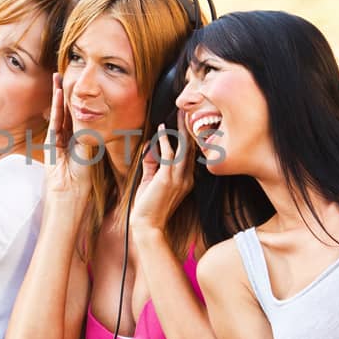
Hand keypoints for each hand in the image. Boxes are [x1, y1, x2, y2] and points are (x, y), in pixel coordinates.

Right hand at [42, 73, 92, 207]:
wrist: (69, 194)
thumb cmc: (82, 181)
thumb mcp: (91, 155)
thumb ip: (92, 139)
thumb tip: (100, 125)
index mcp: (76, 140)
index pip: (77, 116)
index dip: (78, 102)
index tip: (80, 87)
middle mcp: (66, 137)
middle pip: (66, 110)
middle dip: (66, 93)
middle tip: (66, 74)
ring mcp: (57, 139)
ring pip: (59, 112)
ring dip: (58, 94)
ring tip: (58, 77)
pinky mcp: (50, 141)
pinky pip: (55, 120)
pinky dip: (56, 106)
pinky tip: (58, 93)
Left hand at [129, 114, 194, 236]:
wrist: (147, 226)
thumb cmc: (148, 206)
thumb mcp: (150, 181)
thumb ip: (151, 164)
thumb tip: (149, 147)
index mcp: (186, 180)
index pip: (190, 155)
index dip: (189, 138)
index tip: (186, 122)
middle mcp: (186, 179)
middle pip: (191, 149)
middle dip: (189, 129)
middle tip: (187, 112)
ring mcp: (179, 179)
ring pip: (184, 149)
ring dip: (181, 131)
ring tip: (180, 115)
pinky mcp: (167, 179)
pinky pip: (169, 155)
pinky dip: (165, 141)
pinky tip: (162, 130)